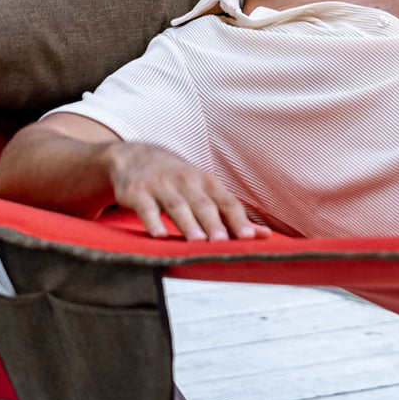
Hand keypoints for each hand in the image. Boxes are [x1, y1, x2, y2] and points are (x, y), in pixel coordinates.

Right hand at [103, 142, 269, 241]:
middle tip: (224, 242)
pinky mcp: (138, 192)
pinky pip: (146, 208)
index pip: (227, 202)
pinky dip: (153, 221)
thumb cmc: (178, 180)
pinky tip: (159, 236)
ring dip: (188, 224)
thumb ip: (230, 214)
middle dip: (215, 223)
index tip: (249, 238)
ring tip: (197, 241)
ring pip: (178, 206)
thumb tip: (264, 236)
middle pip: (204, 204)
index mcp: (207, 182)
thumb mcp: (203, 190)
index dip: (239, 219)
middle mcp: (187, 181)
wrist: (134, 157)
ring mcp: (162, 185)